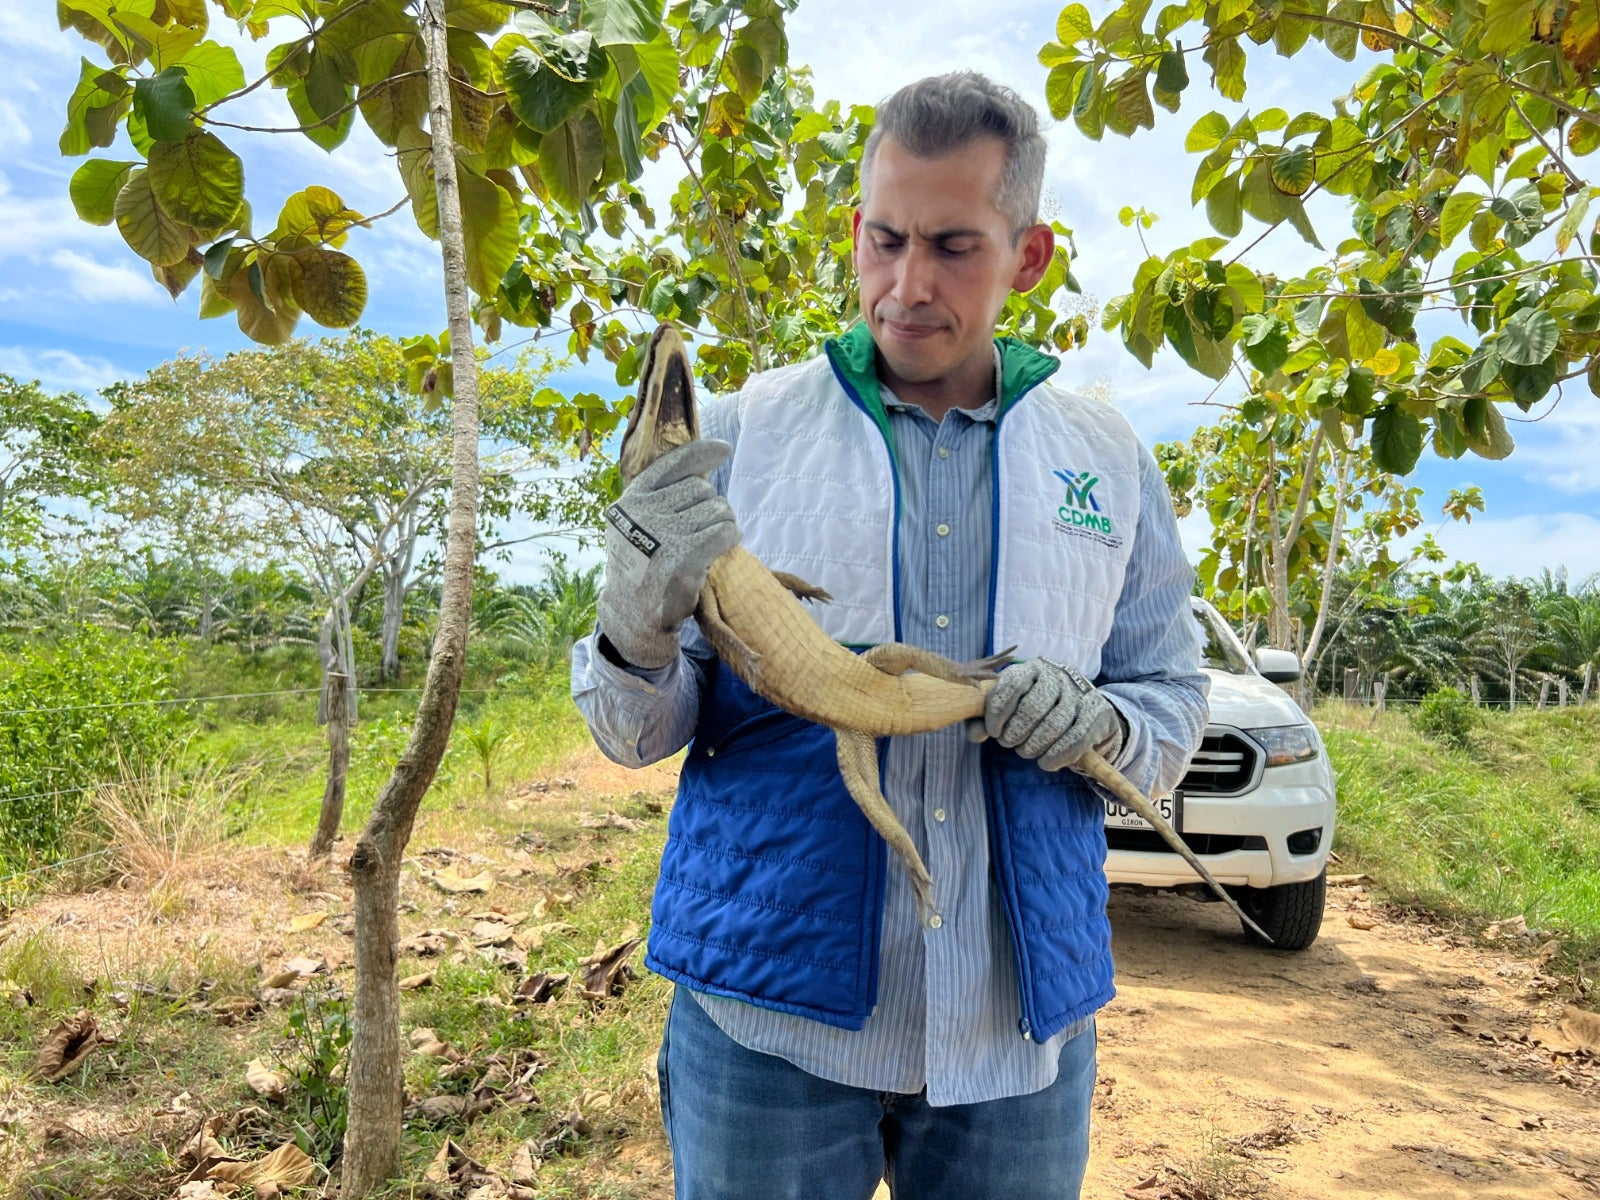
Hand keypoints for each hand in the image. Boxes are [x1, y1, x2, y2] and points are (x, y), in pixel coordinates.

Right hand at [597, 439, 739, 668]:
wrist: (633, 611)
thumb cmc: (641, 563)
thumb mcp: (634, 524)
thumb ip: (657, 498)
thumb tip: (702, 469)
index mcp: (632, 499)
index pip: (674, 464)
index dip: (703, 452)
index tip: (724, 448)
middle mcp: (644, 513)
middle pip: (701, 488)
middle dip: (713, 504)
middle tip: (712, 523)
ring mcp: (663, 535)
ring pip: (717, 509)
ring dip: (725, 521)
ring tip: (717, 536)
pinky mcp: (683, 558)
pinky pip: (724, 532)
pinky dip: (731, 536)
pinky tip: (728, 543)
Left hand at [969, 659, 1126, 771]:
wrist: (1080, 709)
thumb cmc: (1035, 709)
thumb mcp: (1007, 710)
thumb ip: (985, 720)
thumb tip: (976, 734)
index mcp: (1031, 668)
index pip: (1011, 684)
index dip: (998, 711)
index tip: (993, 732)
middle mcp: (1057, 676)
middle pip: (1034, 707)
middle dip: (1017, 732)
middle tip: (1009, 744)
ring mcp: (1079, 692)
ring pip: (1056, 723)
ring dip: (1036, 745)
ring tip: (1026, 752)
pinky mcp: (1097, 711)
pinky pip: (1077, 737)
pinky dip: (1058, 754)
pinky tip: (1046, 762)